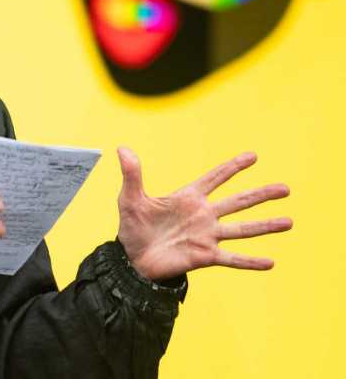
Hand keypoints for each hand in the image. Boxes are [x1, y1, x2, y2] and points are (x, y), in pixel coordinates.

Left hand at [115, 147, 291, 280]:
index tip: (253, 156)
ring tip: (289, 221)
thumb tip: (122, 149)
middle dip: (261, 194)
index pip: (215, 178)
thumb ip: (132, 174)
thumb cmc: (133, 227)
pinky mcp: (204, 256)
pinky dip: (250, 261)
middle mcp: (203, 215)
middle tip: (285, 188)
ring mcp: (206, 236)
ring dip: (265, 225)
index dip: (232, 167)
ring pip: (241, 229)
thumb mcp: (130, 199)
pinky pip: (232, 259)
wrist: (132, 259)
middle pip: (237, 202)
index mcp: (188, 198)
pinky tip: (270, 262)